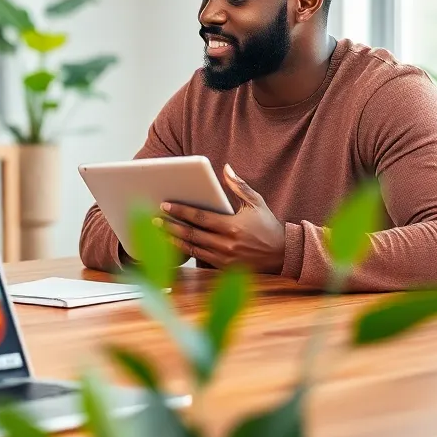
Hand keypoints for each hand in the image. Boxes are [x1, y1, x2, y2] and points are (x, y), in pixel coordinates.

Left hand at [159, 164, 285, 272]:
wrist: (283, 255)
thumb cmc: (268, 226)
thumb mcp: (256, 203)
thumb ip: (239, 186)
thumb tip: (225, 168)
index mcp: (232, 226)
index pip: (199, 217)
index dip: (180, 211)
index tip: (165, 205)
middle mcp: (226, 244)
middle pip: (190, 234)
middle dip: (170, 226)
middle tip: (153, 218)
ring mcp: (224, 259)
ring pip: (191, 248)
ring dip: (172, 240)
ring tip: (157, 231)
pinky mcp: (223, 269)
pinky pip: (198, 259)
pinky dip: (184, 252)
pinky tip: (173, 245)